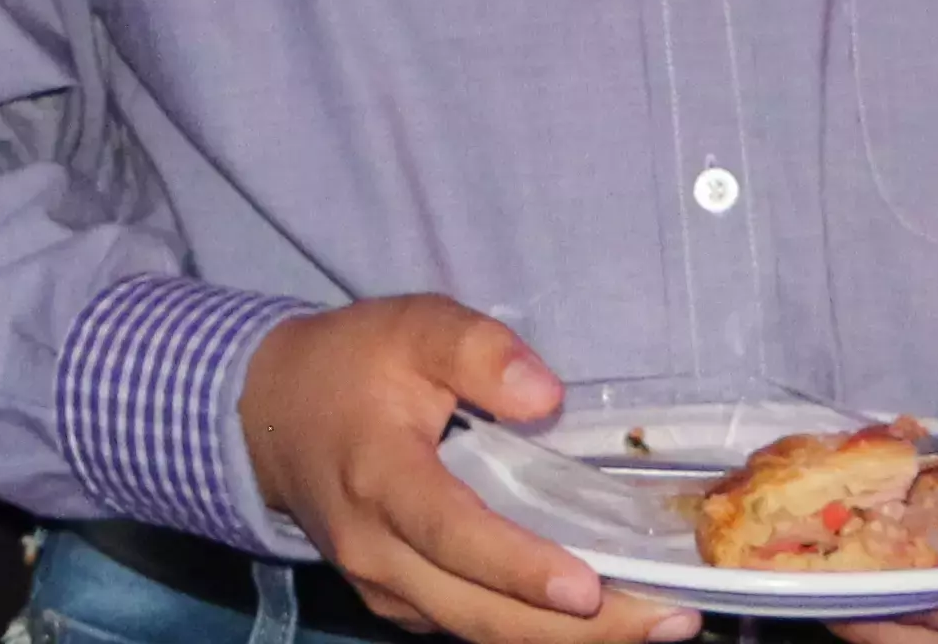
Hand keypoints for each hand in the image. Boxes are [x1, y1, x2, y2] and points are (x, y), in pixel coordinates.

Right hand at [237, 297, 693, 643]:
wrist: (267, 415)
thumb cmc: (350, 364)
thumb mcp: (410, 325)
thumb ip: (476, 350)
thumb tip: (546, 396)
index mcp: (380, 478)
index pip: (453, 536)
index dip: (518, 568)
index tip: (586, 589)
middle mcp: (376, 550)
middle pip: (479, 612)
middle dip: (578, 631)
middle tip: (670, 621)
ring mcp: (383, 586)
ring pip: (478, 632)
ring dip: (567, 642)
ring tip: (657, 626)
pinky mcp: (395, 601)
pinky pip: (466, 627)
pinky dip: (532, 632)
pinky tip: (599, 622)